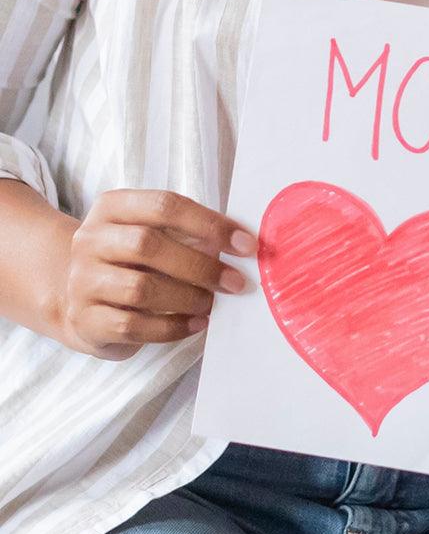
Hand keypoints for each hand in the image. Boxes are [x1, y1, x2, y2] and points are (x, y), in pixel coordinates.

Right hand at [51, 189, 256, 360]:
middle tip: (235, 282)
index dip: (209, 224)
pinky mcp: (83, 319)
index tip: (246, 245)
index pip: (165, 205)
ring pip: (139, 288)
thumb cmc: (131, 259)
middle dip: (200, 265)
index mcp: (112, 207)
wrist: (78, 296)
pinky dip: (170, 328)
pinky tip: (194, 324)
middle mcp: (90, 240)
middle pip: (148, 245)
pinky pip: (131, 326)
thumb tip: (241, 245)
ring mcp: (81, 281)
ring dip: (186, 298)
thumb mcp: (151, 233)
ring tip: (211, 304)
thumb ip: (189, 232)